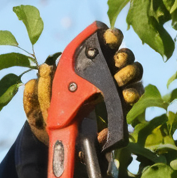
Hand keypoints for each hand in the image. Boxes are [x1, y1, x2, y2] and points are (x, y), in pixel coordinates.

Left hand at [23, 28, 142, 144]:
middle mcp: (104, 70)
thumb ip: (41, 89)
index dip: (109, 37)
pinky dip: (133, 92)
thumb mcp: (41, 105)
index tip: (109, 38)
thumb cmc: (51, 117)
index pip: (103, 43)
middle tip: (116, 62)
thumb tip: (44, 69)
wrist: (64, 140)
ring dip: (128, 72)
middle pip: (122, 55)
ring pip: (133, 70)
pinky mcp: (123, 102)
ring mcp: (116, 86)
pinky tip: (125, 94)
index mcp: (85, 64)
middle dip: (122, 55)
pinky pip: (135, 92)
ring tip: (118, 80)